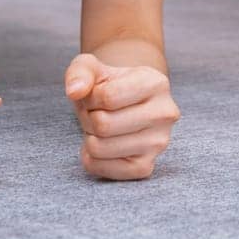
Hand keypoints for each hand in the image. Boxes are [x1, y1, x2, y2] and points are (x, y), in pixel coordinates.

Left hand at [64, 53, 179, 179]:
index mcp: (156, 83)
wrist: (125, 106)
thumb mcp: (92, 68)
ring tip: (100, 128)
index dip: (90, 97)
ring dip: (89, 137)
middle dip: (88, 118)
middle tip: (95, 113)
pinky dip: (91, 159)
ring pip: (100, 148)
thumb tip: (74, 91)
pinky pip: (104, 170)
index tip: (95, 95)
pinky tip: (100, 145)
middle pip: (103, 125)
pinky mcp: (146, 166)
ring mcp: (158, 143)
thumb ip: (80, 72)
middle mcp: (164, 114)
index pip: (108, 97)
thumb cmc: (108, 86)